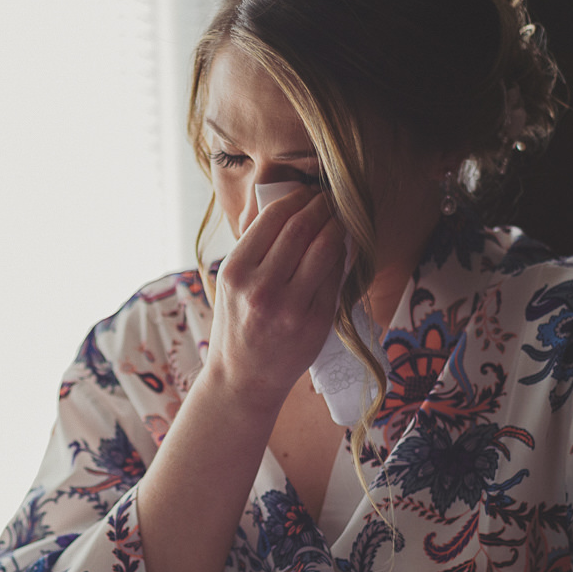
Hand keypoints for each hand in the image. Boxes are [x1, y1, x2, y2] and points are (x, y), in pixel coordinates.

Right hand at [205, 187, 346, 409]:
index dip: (297, 197)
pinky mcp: (315, 323)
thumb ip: (254, 247)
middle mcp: (261, 288)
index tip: (307, 192)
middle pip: (302, 228)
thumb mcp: (231, 282)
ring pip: (325, 248)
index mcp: (235, 271)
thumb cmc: (237, 324)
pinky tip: (340, 249)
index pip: (274, 217)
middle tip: (329, 199)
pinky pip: (335, 277)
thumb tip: (289, 204)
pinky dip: (341, 257)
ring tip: (339, 219)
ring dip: (337, 226)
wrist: (242, 379)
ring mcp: (290, 308)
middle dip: (321, 206)